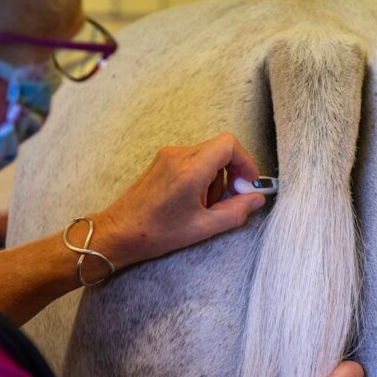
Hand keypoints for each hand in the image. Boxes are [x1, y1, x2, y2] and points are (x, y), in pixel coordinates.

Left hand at [93, 132, 265, 267]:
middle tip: (230, 198)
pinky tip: (192, 200)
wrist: (118, 232)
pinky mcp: (162, 160)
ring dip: (215, 177)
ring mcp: (168, 155)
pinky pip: (193, 159)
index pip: (229, 144)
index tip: (247, 183)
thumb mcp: (203, 227)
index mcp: (190, 170)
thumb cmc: (157, 232)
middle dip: (232, 172)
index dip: (245, 161)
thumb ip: (236, 211)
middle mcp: (179, 155)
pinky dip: (201, 175)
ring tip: (204, 205)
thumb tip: (257, 199)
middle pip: (220, 148)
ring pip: (207, 154)